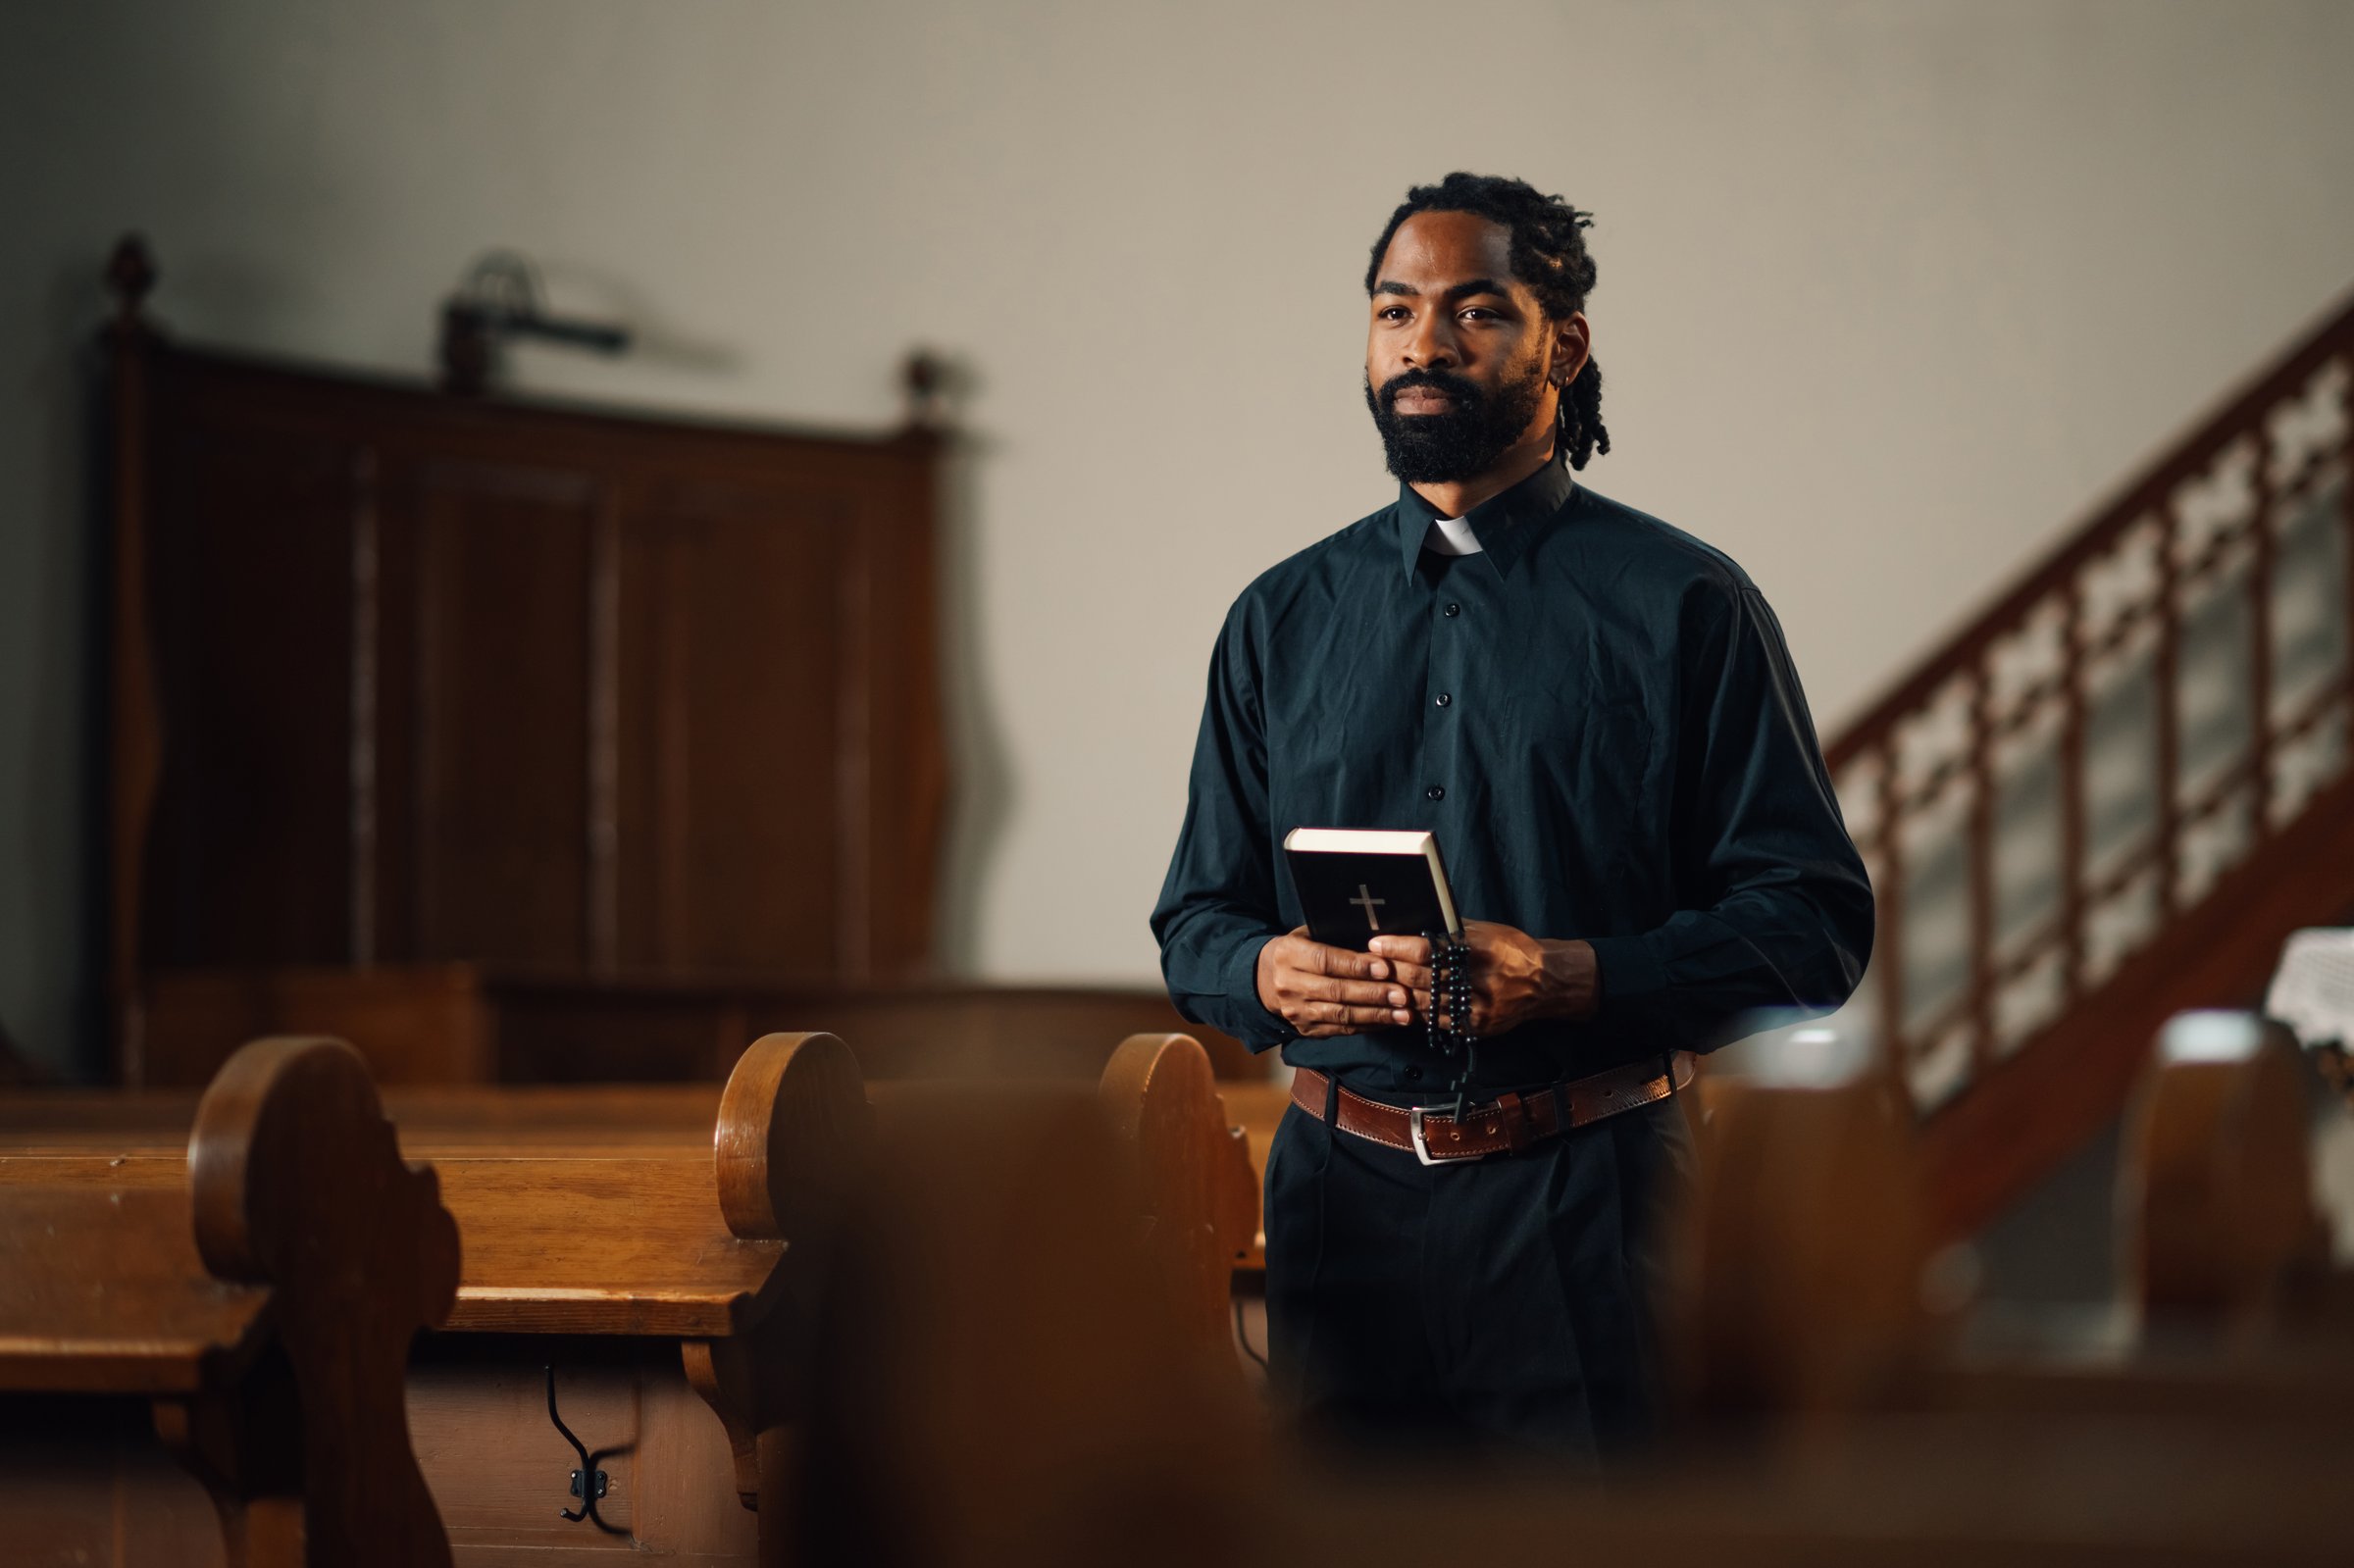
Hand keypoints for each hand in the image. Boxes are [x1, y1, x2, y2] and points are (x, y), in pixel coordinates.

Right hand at [1256, 927, 1415, 1037]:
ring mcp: (1296, 1011)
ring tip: (1403, 1013)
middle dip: (1373, 993)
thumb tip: (1378, 943)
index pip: (1325, 961)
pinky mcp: (1306, 1029)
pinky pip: (1341, 1029)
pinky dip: (1368, 1026)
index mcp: (1289, 955)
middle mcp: (1289, 985)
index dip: (1356, 966)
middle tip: (1402, 994)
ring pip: (1341, 1015)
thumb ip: (1336, 937)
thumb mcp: (1308, 935)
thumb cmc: (1298, 951)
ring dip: (1376, 1015)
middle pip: (1335, 991)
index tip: (1385, 968)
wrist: (1264, 981)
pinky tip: (1389, 1021)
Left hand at [1367, 921, 1598, 1036]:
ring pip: (1427, 1002)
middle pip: (1423, 978)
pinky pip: (1438, 1022)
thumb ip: (1451, 931)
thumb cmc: (1510, 949)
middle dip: (1392, 970)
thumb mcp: (1485, 932)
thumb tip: (1411, 922)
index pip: (1429, 949)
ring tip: (1379, 984)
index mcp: (1480, 949)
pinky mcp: (1478, 1027)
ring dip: (1398, 993)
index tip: (1376, 943)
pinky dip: (1417, 1012)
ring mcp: (1480, 1007)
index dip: (1398, 947)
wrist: (1545, 982)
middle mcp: (1480, 979)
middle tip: (1369, 964)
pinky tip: (1402, 1003)